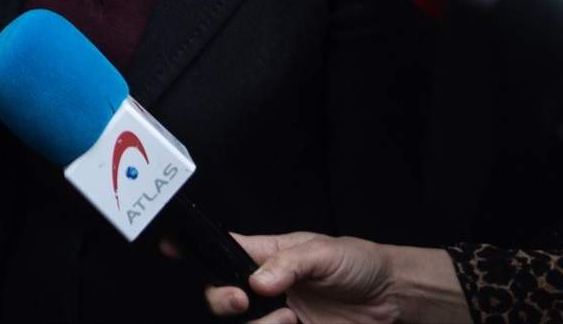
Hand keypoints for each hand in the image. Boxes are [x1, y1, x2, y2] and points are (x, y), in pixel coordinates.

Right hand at [204, 232, 462, 323]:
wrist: (395, 298)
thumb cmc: (359, 263)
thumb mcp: (324, 251)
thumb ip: (289, 263)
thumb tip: (257, 280)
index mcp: (266, 255)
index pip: (222, 250)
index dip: (192, 250)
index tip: (169, 248)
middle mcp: (267, 286)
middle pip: (221, 294)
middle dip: (219, 298)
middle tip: (240, 300)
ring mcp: (280, 314)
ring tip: (287, 318)